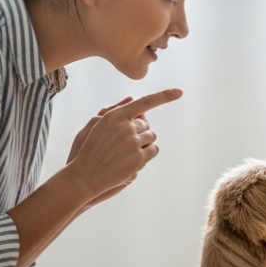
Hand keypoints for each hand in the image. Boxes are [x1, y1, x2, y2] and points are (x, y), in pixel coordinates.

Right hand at [65, 89, 180, 201]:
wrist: (86, 174)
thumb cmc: (90, 148)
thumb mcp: (97, 125)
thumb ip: (116, 111)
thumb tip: (132, 99)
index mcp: (114, 116)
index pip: (144, 103)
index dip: (164, 96)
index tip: (179, 92)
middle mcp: (126, 127)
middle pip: (146, 125)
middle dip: (139, 132)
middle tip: (124, 144)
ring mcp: (133, 143)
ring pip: (151, 137)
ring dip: (143, 143)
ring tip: (126, 153)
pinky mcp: (139, 158)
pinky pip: (154, 150)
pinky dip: (147, 153)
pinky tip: (133, 159)